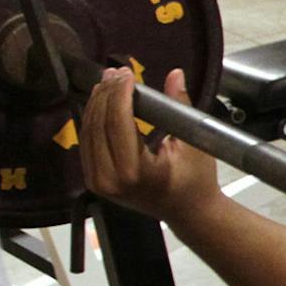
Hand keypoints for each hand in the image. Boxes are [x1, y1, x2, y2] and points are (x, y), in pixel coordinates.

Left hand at [78, 67, 221, 223]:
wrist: (189, 213)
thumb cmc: (196, 181)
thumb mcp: (193, 144)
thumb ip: (180, 108)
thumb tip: (175, 75)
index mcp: (135, 172)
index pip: (118, 123)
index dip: (120, 94)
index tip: (128, 73)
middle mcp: (111, 179)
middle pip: (99, 125)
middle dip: (107, 94)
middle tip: (116, 72)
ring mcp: (99, 183)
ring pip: (88, 132)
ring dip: (96, 104)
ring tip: (108, 82)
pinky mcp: (95, 182)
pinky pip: (88, 144)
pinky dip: (93, 120)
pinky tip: (102, 103)